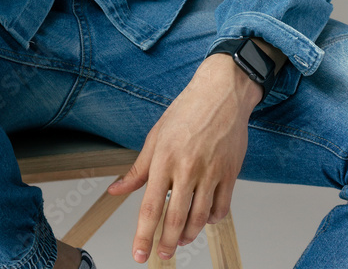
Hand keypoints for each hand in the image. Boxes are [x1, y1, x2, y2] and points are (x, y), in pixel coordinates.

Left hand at [106, 54, 261, 261]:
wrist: (221, 94)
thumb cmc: (186, 112)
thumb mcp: (156, 136)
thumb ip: (138, 169)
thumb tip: (117, 190)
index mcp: (164, 158)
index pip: (151, 205)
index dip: (144, 234)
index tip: (139, 254)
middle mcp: (187, 167)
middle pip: (176, 218)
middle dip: (167, 242)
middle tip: (161, 254)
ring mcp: (211, 172)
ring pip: (199, 218)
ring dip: (188, 235)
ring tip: (180, 240)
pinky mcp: (230, 173)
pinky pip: (221, 208)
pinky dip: (211, 220)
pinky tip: (203, 219)